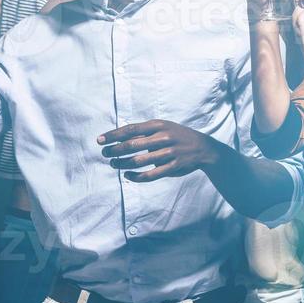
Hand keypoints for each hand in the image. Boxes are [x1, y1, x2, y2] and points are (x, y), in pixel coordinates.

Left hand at [99, 119, 217, 181]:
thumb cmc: (177, 136)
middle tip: (105, 154)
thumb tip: (119, 137)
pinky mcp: (173, 167)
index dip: (113, 135)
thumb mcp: (164, 127)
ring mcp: (169, 152)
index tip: (100, 140)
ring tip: (114, 164)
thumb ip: (145, 131)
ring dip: (123, 164)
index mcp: (158, 125)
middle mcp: (163, 137)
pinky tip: (128, 176)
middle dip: (115, 150)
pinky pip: (150, 174)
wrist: (203, 148)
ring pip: (139, 161)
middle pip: (132, 145)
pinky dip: (136, 176)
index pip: (131, 129)